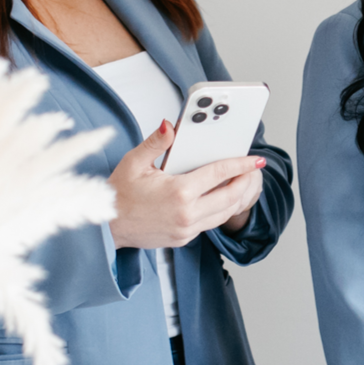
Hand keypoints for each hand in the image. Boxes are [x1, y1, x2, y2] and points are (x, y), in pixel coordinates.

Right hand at [107, 121, 265, 249]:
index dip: (240, 165)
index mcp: (179, 192)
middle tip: (253, 170)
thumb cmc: (119, 194)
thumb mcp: (134, 162)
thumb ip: (156, 142)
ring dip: (237, 198)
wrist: (108, 226)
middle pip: (231, 197)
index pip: (219, 174)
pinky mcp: (184, 238)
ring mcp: (186, 229)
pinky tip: (222, 198)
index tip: (255, 159)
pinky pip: (211, 223)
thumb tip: (170, 125)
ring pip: (224, 214)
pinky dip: (222, 210)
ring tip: (242, 182)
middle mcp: (187, 214)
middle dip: (246, 182)